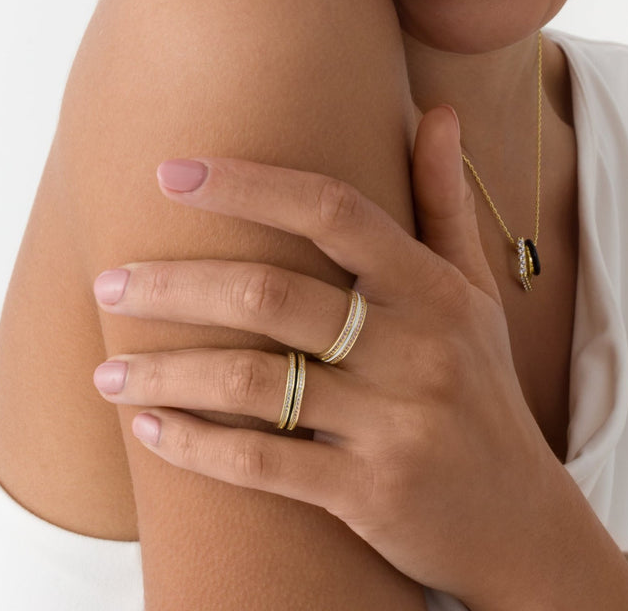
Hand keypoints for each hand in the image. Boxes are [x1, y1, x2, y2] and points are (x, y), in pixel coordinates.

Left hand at [91, 106, 559, 605]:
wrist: (520, 517)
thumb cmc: (484, 387)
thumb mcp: (474, 290)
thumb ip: (444, 201)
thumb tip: (439, 111)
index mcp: (433, 288)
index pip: (334, 212)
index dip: (249, 185)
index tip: (172, 174)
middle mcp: (417, 346)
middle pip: (272, 295)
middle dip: (175, 286)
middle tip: (110, 283)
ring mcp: (393, 422)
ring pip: (253, 382)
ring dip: (165, 373)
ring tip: (107, 368)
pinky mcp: (369, 492)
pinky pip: (262, 463)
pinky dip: (195, 446)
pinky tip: (149, 430)